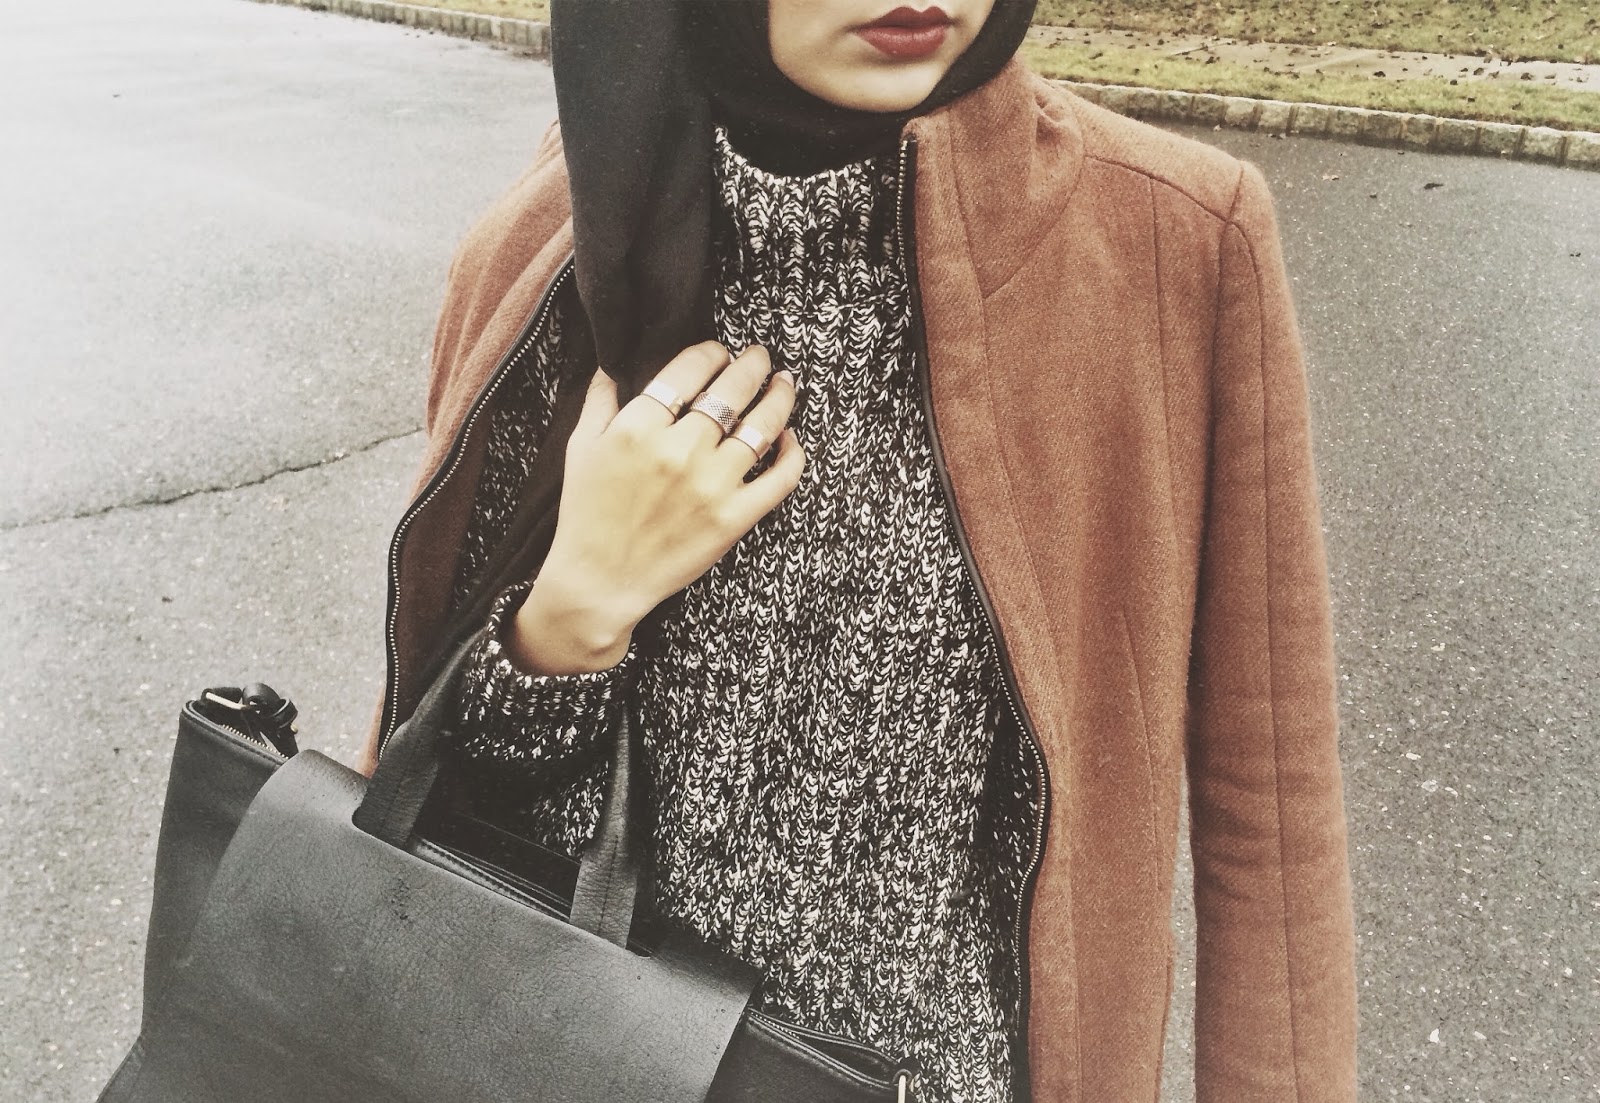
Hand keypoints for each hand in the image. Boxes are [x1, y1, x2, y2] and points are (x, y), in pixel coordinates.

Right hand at [508, 341, 804, 674]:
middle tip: (760, 356)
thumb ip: (599, 401)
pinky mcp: (733, 518)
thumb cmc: (586, 514)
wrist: (599, 581)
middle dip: (751, 364)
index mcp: (639, 427)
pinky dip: (792, 454)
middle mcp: (679, 450)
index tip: (717, 352)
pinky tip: (789, 439)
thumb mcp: (580, 448)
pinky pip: (779, 478)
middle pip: (731, 390)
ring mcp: (711, 484)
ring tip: (785, 383)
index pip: (688, 370)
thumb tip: (611, 365)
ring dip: (779, 398)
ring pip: (761, 426)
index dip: (710, 352)